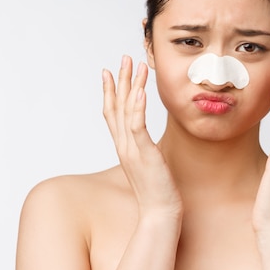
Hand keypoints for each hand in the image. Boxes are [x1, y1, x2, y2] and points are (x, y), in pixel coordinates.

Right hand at [102, 55, 181, 217]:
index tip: (109, 72)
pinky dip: (138, 109)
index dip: (110, 91)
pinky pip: (138, 128)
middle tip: (123, 58)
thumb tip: (146, 138)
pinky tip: (140, 93)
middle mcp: (124, 145)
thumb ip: (144, 147)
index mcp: (124, 146)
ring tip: (135, 66)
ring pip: (127, 111)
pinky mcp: (144, 154)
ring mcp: (132, 149)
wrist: (159, 211)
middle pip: (117, 106)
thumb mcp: (148, 162)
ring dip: (131, 86)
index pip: (112, 113)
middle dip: (120, 80)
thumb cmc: (156, 189)